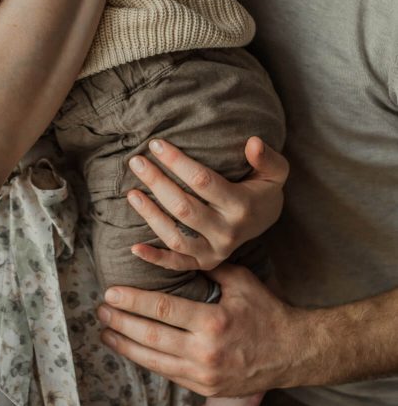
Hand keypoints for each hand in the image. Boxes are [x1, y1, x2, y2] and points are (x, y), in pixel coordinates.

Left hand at [98, 264, 303, 396]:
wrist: (292, 352)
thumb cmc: (265, 309)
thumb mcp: (239, 280)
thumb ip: (206, 267)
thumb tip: (171, 251)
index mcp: (213, 322)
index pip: (161, 310)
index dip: (132, 301)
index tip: (110, 293)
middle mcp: (206, 352)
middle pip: (150, 337)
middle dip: (120, 323)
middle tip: (99, 311)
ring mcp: (204, 375)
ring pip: (153, 361)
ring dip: (125, 346)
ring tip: (105, 332)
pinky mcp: (205, 389)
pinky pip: (167, 373)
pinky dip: (145, 361)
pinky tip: (130, 349)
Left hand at [126, 136, 288, 270]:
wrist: (266, 220)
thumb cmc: (263, 187)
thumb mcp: (275, 171)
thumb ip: (267, 157)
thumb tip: (254, 141)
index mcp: (241, 206)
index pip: (202, 181)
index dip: (176, 162)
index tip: (155, 144)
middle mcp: (227, 232)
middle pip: (184, 207)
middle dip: (157, 183)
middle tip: (136, 162)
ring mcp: (216, 251)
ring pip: (176, 237)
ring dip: (151, 216)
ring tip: (131, 194)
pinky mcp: (205, 262)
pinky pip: (177, 264)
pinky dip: (155, 259)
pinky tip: (134, 247)